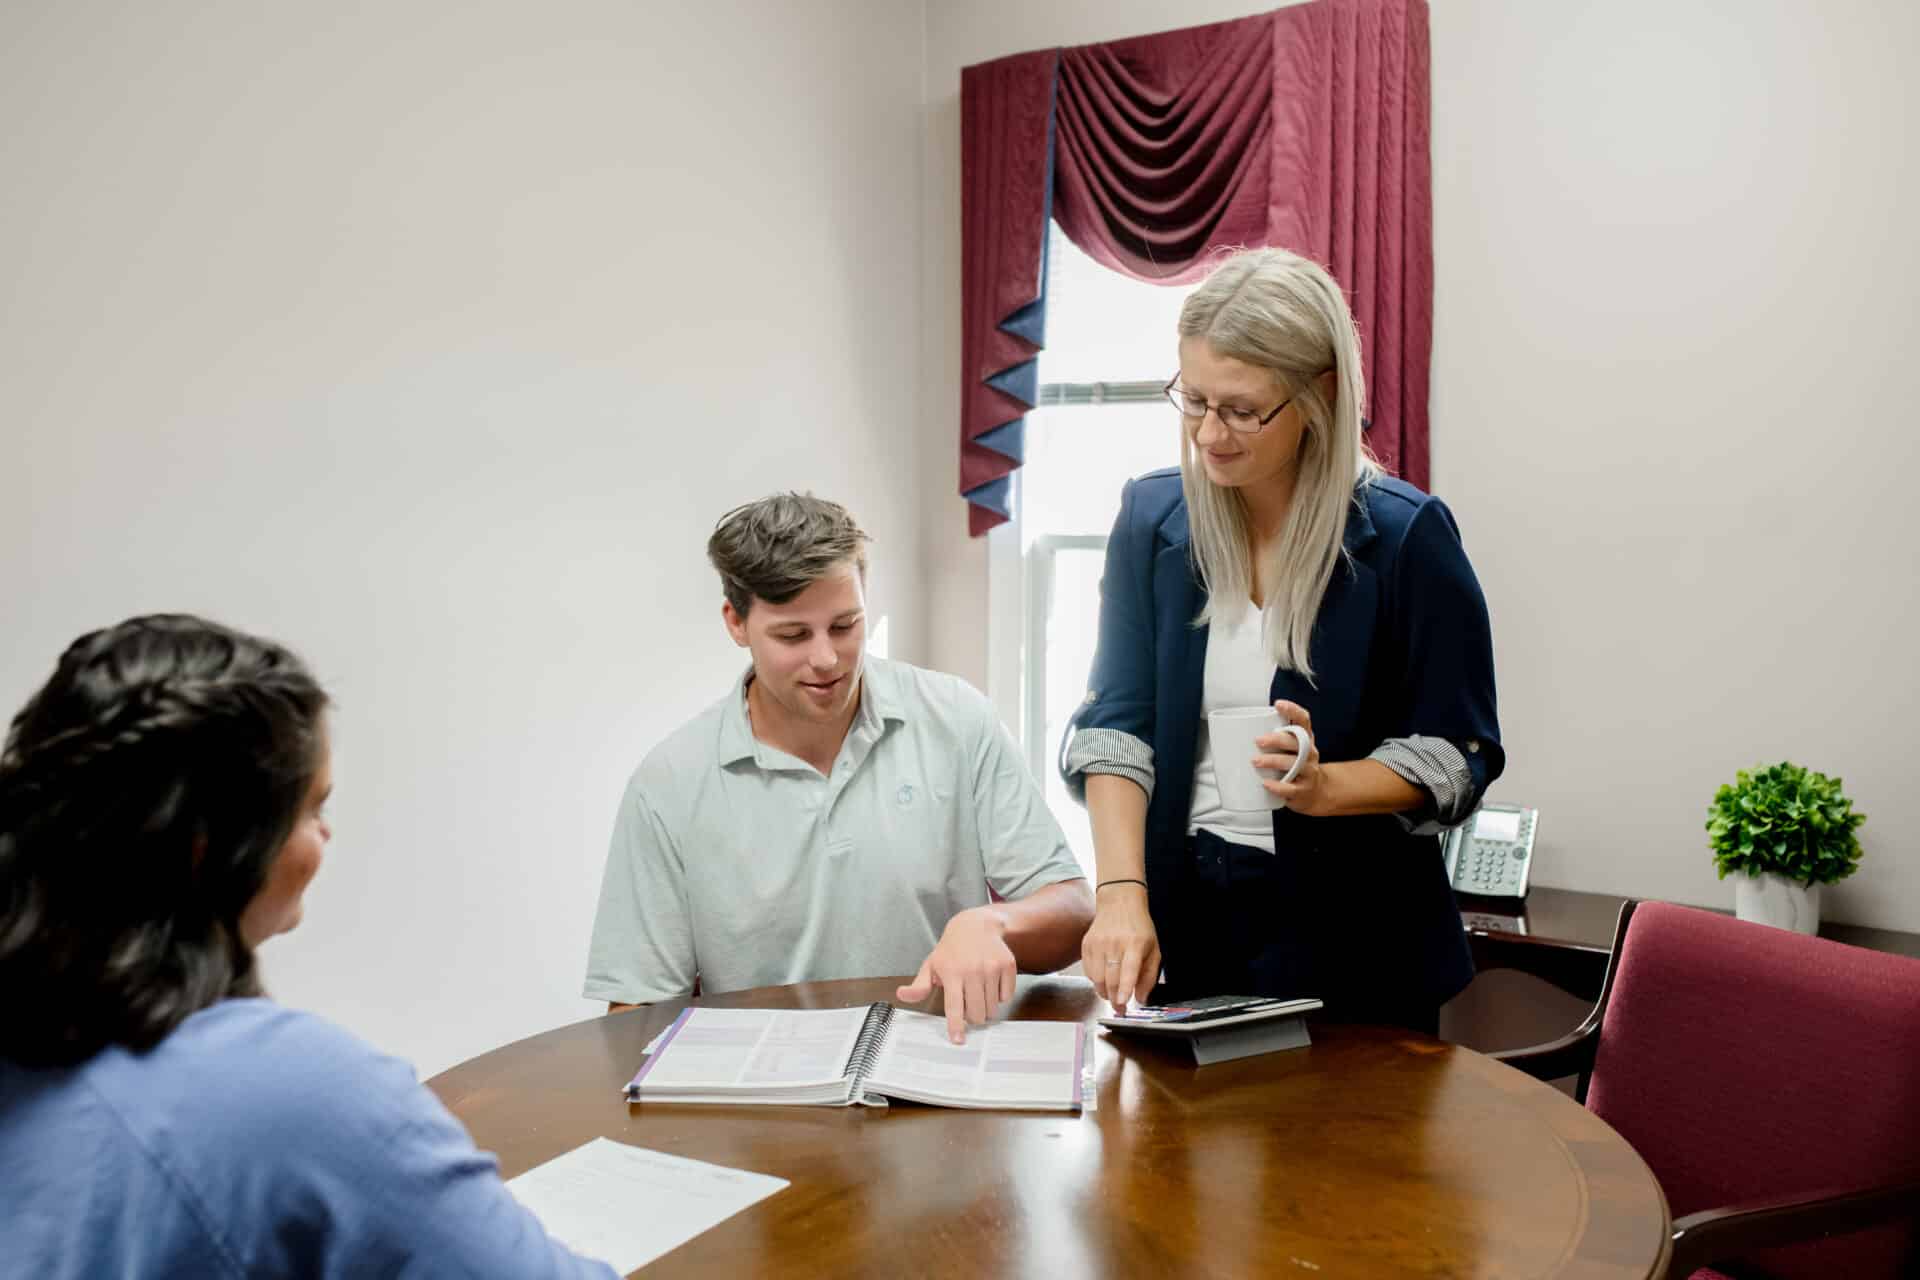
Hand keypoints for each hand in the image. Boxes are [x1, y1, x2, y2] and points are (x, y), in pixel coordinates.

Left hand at [896, 906, 1016, 1042]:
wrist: (977, 925)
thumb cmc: (951, 950)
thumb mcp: (932, 965)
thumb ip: (919, 985)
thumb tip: (902, 995)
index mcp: (952, 972)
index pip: (954, 1006)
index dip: (956, 1025)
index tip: (958, 1040)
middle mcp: (973, 970)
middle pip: (977, 1013)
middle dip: (973, 1017)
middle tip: (968, 1004)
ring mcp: (992, 967)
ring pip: (992, 1008)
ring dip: (986, 1007)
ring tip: (979, 990)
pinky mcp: (1007, 965)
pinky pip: (1006, 996)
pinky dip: (1000, 995)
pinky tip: (991, 982)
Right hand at [1082, 883, 1159, 1013]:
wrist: (1119, 903)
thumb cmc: (1139, 928)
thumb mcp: (1154, 949)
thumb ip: (1149, 976)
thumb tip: (1141, 999)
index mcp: (1134, 944)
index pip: (1128, 970)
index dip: (1125, 988)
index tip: (1123, 1003)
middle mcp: (1114, 943)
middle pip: (1111, 979)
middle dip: (1114, 999)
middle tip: (1119, 1009)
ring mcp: (1098, 943)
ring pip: (1097, 978)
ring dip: (1104, 992)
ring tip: (1112, 994)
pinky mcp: (1086, 944)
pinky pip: (1087, 971)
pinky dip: (1095, 980)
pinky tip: (1103, 979)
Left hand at [1255, 700, 1332, 815]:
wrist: (1315, 792)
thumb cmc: (1294, 766)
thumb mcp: (1289, 749)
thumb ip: (1272, 739)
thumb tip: (1237, 732)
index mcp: (1304, 739)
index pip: (1303, 720)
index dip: (1293, 710)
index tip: (1278, 704)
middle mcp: (1309, 753)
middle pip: (1297, 742)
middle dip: (1277, 739)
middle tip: (1258, 741)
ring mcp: (1309, 771)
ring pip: (1294, 763)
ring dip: (1273, 761)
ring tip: (1256, 761)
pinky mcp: (1304, 789)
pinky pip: (1292, 788)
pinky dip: (1278, 786)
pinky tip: (1266, 783)